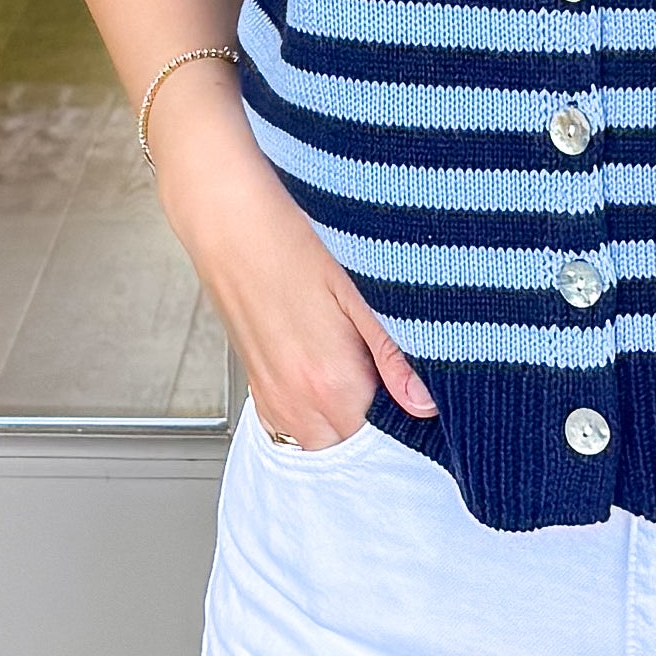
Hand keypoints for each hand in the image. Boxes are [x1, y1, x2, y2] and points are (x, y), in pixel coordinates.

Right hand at [156, 93, 437, 450]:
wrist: (224, 208)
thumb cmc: (288, 232)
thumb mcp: (359, 285)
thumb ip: (396, 352)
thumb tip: (427, 403)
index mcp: (329, 384)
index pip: (388, 442)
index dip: (416, 426)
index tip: (432, 402)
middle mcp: (296, 403)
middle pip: (357, 448)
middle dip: (386, 428)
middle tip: (408, 385)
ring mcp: (272, 397)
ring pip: (327, 439)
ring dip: (353, 420)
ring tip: (372, 373)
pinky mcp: (258, 385)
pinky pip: (298, 425)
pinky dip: (323, 413)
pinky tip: (339, 373)